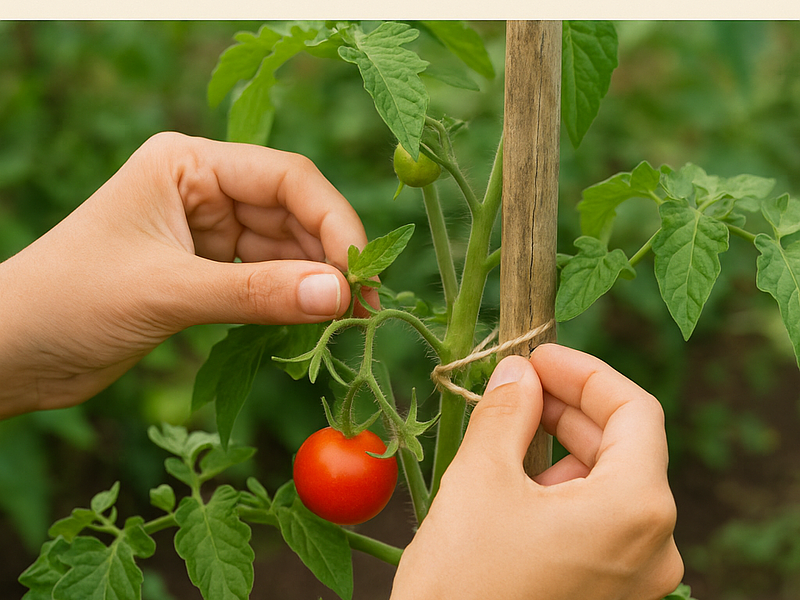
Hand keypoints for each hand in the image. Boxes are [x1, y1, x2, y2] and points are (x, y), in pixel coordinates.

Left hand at [0, 132, 368, 417]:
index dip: (332, 222)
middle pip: (291, 212)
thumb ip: (256, 293)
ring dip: (315, 282)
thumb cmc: (68, 302)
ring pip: (283, 248)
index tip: (360, 273)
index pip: (285, 178)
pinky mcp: (204, 272)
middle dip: (330, 257)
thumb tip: (339, 295)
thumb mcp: (167, 292)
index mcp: (188, 163)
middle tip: (365, 306)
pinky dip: (289, 299)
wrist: (10, 352)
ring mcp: (205, 231)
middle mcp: (202, 188)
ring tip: (347, 320)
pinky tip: (312, 320)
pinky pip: (264, 279)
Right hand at [391, 344, 682, 599]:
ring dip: (560, 450)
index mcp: (636, 510)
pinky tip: (514, 484)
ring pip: (608, 487)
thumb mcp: (480, 479)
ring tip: (505, 435)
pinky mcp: (610, 597)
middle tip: (515, 387)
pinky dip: (560, 492)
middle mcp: (653, 547)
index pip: (634, 411)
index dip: (585, 372)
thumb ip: (507, 412)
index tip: (538, 355)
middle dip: (568, 409)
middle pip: (624, 447)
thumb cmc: (464, 581)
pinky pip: (597, 525)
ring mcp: (635, 579)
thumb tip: (517, 371)